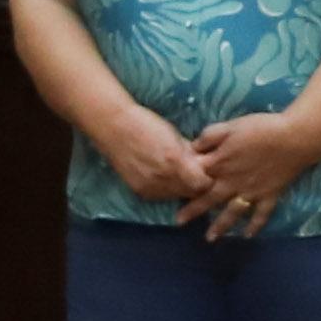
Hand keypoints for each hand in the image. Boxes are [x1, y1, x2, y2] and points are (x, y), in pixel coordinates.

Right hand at [92, 108, 211, 209]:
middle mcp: (164, 178)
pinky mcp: (139, 191)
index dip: (208, 178)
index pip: (204, 184)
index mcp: (176, 161)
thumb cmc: (146, 124)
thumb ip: (191, 153)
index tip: (206, 172)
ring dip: (180, 188)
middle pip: (192, 193)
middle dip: (196, 184)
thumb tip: (204, 164)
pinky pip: (161, 196)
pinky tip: (162, 177)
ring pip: (177, 196)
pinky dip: (165, 189)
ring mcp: (150, 187)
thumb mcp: (175, 135)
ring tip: (176, 174)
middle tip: (193, 173)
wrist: (112, 126)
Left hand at [180, 108, 320, 236]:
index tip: (169, 189)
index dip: (182, 182)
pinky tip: (248, 236)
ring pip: (232, 212)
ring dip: (221, 226)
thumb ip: (208, 137)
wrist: (294, 138)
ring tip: (210, 239)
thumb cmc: (261, 128)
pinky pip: (261, 214)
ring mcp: (252, 191)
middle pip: (209, 199)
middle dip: (193, 211)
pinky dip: (255, 226)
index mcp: (220, 163)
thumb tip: (191, 148)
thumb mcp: (229, 126)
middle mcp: (232, 182)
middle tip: (178, 222)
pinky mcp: (270, 195)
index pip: (195, 176)